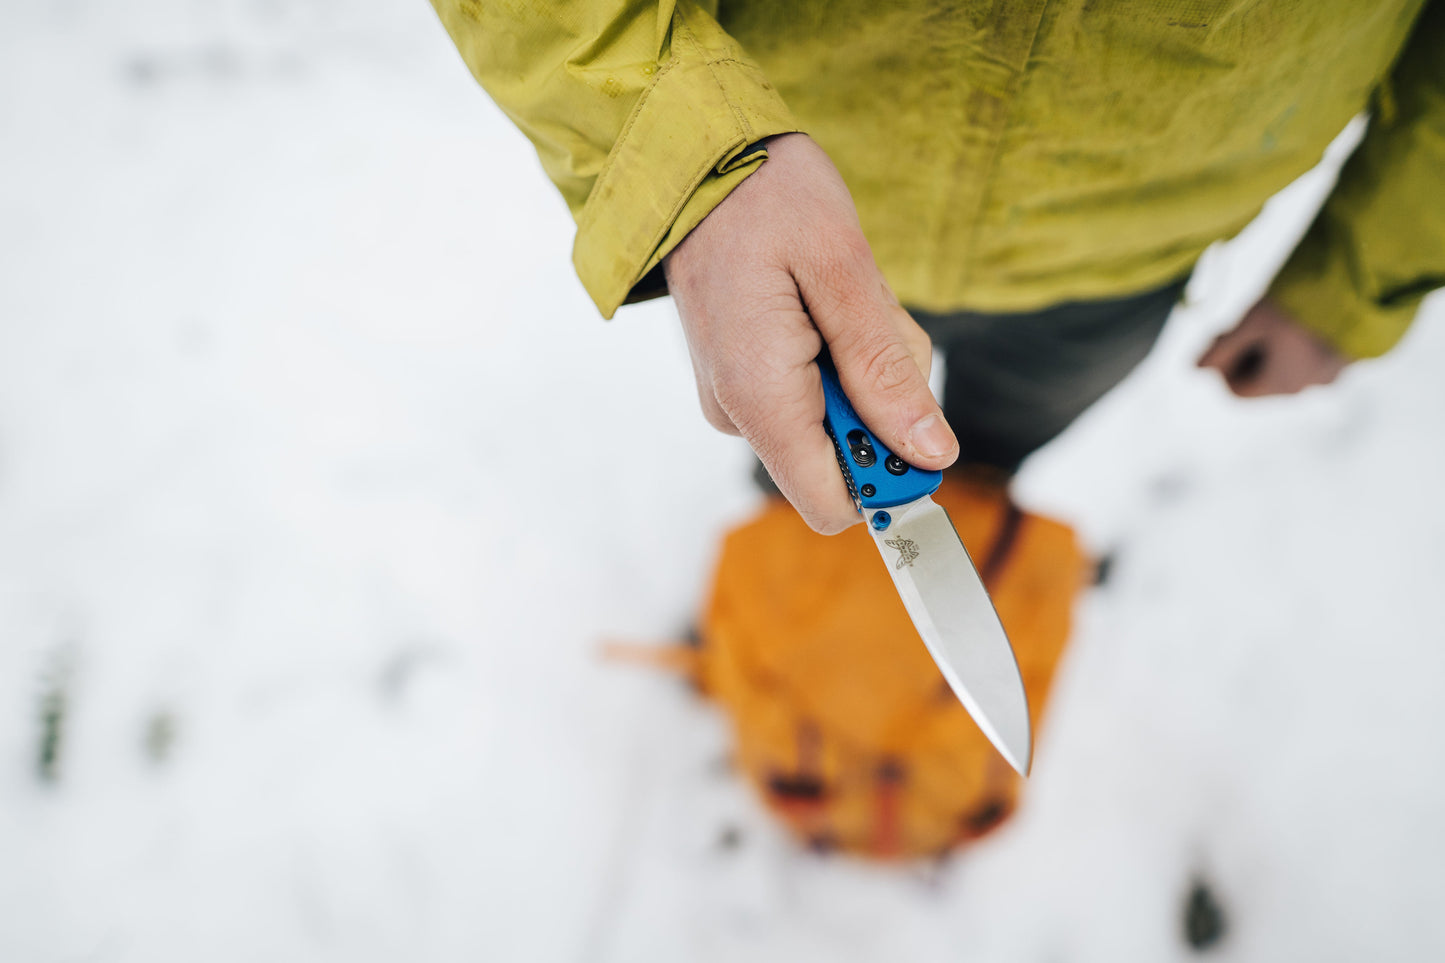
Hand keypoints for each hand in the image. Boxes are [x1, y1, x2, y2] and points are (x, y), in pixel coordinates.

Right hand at [663, 133, 956, 533]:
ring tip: (839, 291)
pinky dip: (837, 350)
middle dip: (882, 395)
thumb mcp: (843, 271)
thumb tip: (930, 453)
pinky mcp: (743, 378)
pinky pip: (813, 389)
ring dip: (864, 361)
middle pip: (847, 455)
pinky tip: (819, 295)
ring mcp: (737, 397)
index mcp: (760, 398)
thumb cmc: (764, 196)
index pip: (833, 505)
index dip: (889, 477)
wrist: (693, 156)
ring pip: (837, 417)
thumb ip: (884, 371)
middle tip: (870, 313)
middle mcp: (741, 413)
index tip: (913, 414)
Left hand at [1197, 298, 1349, 397]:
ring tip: (1267, 315)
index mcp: (1281, 385)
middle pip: (1260, 379)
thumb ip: (1219, 348)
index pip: (1235, 391)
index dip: (1220, 366)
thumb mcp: (1251, 322)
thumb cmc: (1301, 303)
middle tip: (1238, 322)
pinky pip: (1310, 357)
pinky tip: (1294, 315)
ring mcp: (1331, 373)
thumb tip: (1190, 370)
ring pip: (1285, 367)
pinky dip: (1294, 343)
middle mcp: (1307, 387)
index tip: (1219, 336)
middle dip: (1243, 354)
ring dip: (1267, 347)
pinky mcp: (1348, 356)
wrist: (1365, 283)